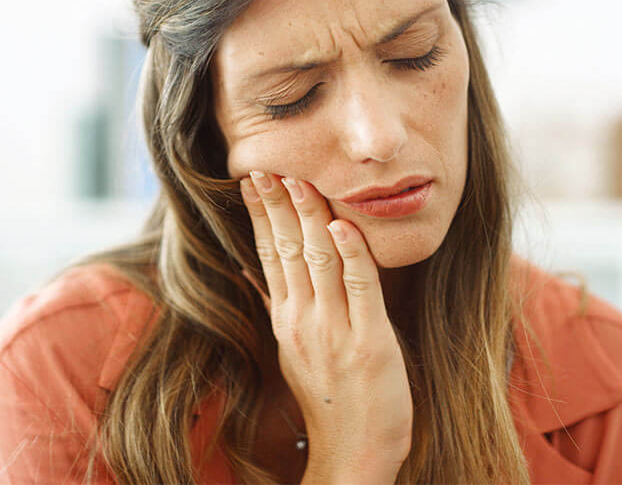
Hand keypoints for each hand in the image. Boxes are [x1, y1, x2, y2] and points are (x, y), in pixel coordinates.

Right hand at [239, 170, 412, 477]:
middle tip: (267, 166)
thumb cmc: (331, 399)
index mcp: (286, 318)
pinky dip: (351, 254)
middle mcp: (303, 320)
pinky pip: (360, 290)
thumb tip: (260, 269)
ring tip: (299, 180)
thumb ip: (284, 305)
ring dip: (310, 216)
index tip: (252, 180)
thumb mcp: (295, 349)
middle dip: (276, 204)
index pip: (269, 254)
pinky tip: (343, 225)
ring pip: (319, 259)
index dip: (261, 214)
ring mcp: (334, 331)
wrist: (354, 455)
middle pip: (287, 250)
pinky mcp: (369, 343)